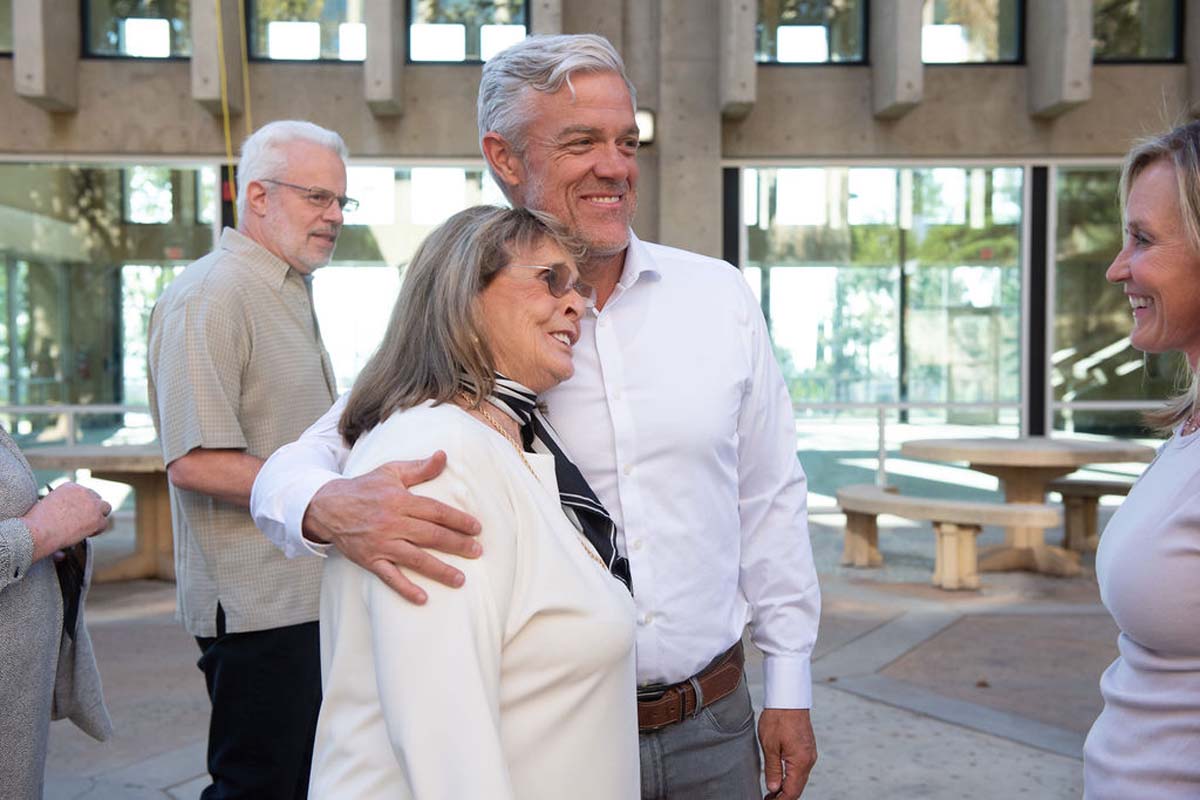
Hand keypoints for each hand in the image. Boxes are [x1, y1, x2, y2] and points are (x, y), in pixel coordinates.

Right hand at [25, 482, 111, 562]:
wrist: (38, 531)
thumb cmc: (36, 523)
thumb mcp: (46, 508)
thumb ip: (59, 509)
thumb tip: (63, 542)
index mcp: (70, 486)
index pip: (83, 492)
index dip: (82, 504)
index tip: (77, 513)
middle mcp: (83, 492)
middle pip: (96, 498)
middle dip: (92, 508)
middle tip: (84, 521)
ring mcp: (92, 504)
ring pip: (105, 508)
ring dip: (98, 517)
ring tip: (87, 527)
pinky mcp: (96, 518)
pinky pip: (104, 523)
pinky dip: (97, 530)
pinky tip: (86, 534)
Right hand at [303, 451, 481, 604]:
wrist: (327, 507)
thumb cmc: (364, 488)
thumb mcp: (391, 472)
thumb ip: (419, 468)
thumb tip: (443, 455)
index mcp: (400, 501)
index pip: (436, 511)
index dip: (458, 520)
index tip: (477, 528)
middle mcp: (392, 523)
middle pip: (431, 536)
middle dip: (457, 544)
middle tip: (478, 551)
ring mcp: (381, 544)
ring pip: (415, 559)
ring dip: (440, 570)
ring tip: (461, 579)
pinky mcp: (370, 560)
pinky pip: (390, 577)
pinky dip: (406, 589)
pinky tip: (423, 598)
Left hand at [759, 708, 815, 799]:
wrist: (789, 698)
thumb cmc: (778, 718)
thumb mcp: (770, 745)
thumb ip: (773, 769)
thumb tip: (773, 788)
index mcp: (800, 762)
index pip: (792, 791)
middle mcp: (809, 760)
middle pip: (798, 788)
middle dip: (784, 796)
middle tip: (768, 799)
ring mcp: (809, 754)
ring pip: (800, 779)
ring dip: (787, 787)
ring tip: (772, 790)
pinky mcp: (807, 748)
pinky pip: (801, 769)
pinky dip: (792, 776)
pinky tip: (781, 776)